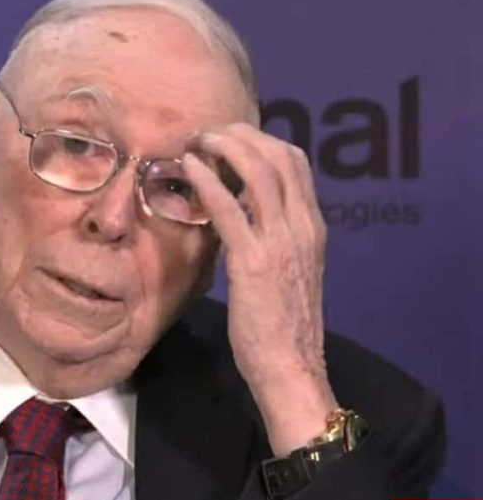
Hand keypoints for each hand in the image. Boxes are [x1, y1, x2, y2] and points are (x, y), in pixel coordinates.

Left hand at [181, 124, 337, 455]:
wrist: (291, 367)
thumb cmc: (281, 324)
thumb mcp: (285, 269)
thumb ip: (270, 236)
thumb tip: (238, 209)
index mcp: (312, 227)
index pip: (295, 162)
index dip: (261, 140)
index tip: (230, 137)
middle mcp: (302, 227)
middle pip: (278, 156)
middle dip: (241, 134)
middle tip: (207, 132)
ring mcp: (281, 242)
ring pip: (258, 172)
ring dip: (224, 147)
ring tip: (196, 141)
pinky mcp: (254, 262)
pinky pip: (230, 210)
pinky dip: (207, 181)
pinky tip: (188, 168)